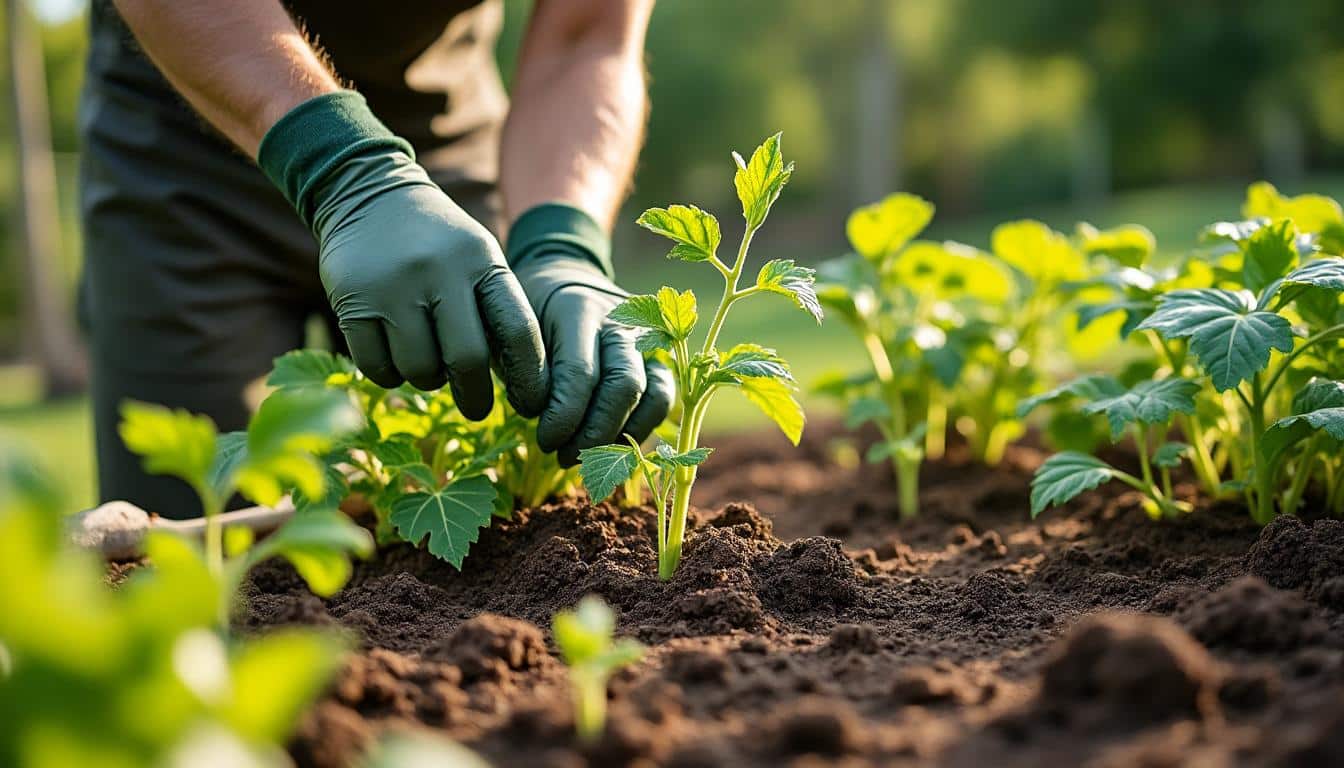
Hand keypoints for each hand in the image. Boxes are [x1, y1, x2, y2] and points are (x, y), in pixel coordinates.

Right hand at [258, 93, 546, 418]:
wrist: (367, 192)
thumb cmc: (436, 242)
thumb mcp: (477, 258)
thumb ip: (495, 310)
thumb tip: (521, 383)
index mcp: (481, 261)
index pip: (517, 330)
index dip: (530, 376)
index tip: (531, 403)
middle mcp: (439, 272)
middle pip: (467, 359)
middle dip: (475, 395)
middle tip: (476, 409)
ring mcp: (392, 287)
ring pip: (420, 369)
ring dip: (427, 379)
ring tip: (427, 362)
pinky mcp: (352, 301)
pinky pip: (377, 367)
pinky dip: (389, 375)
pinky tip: (394, 358)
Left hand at [513, 254, 674, 465]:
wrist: (561, 274)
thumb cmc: (526, 311)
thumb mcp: (509, 329)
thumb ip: (520, 369)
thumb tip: (538, 416)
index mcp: (577, 308)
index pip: (579, 373)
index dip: (562, 418)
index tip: (543, 440)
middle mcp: (621, 319)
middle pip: (624, 386)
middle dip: (594, 433)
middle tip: (563, 455)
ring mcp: (647, 336)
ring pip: (652, 396)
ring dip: (619, 437)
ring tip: (584, 457)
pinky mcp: (660, 354)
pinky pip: (662, 398)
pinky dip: (639, 430)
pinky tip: (608, 448)